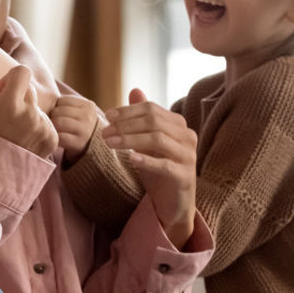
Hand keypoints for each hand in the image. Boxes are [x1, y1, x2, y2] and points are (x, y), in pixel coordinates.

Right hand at [0, 53, 58, 156]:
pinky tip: (22, 139)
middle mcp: (31, 115)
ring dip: (27, 113)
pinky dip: (37, 127)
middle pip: (30, 91)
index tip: (1, 93)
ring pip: (38, 107)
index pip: (23, 72)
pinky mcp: (52, 140)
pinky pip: (47, 122)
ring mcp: (43, 128)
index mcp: (11, 104)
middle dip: (18, 97)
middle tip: (4, 115)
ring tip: (12, 131)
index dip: (11, 79)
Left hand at [49, 95, 100, 162]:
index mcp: (88, 105)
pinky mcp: (79, 143)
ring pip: (58, 122)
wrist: (92, 146)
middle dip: (52, 117)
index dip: (56, 107)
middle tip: (52, 123)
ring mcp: (85, 129)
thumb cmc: (79, 125)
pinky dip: (55, 138)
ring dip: (52, 127)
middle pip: (58, 111)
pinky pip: (60, 137)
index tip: (58, 115)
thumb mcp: (79, 112)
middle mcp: (88, 116)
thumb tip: (42, 98)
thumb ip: (66, 105)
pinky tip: (57, 139)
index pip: (62, 100)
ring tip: (54, 130)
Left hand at [102, 89, 197, 248]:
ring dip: (130, 140)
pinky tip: (130, 159)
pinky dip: (147, 160)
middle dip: (125, 125)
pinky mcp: (185, 176)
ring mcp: (188, 156)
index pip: (152, 109)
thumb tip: (134, 89)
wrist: (174, 203)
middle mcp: (187, 136)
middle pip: (154, 122)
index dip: (128, 111)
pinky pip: (165, 165)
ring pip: (157, 140)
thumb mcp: (148, 143)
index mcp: (179, 125)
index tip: (107, 115)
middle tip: (104, 132)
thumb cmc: (160, 170)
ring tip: (109, 144)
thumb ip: (143, 118)